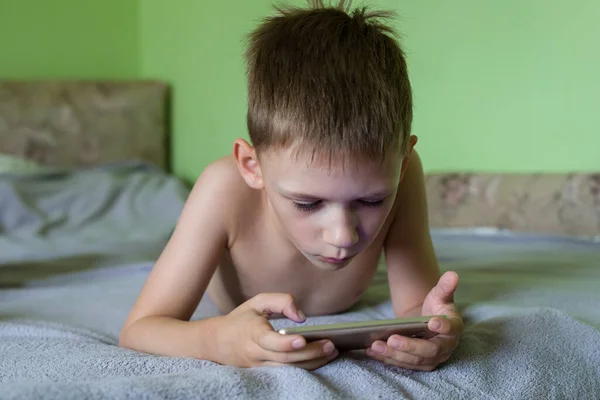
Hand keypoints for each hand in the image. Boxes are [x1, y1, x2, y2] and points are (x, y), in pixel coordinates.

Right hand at [214, 293, 338, 369]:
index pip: (269, 341)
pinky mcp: (265, 373)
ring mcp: (260, 366)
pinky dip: (305, 367)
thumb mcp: (257, 302)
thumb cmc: (241, 319)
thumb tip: (301, 317)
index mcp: (252, 333)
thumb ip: (281, 301)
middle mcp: (256, 353)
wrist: (216, 343)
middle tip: (330, 345)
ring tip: (331, 352)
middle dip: (310, 353)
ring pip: (288, 369)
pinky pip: (287, 373)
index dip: (285, 342)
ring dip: (312, 362)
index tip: (302, 339)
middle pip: (285, 358)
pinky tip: (321, 359)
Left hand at [366, 271, 462, 370]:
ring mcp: (432, 359)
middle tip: (392, 339)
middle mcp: (445, 348)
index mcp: (453, 328)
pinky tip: (371, 351)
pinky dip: (386, 359)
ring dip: (394, 355)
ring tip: (375, 345)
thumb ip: (445, 286)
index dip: (443, 326)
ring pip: (413, 360)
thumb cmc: (436, 308)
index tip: (432, 321)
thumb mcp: (439, 295)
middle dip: (410, 346)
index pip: (450, 328)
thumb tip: (453, 274)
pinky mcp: (417, 364)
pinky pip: (402, 364)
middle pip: (429, 351)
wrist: (429, 323)